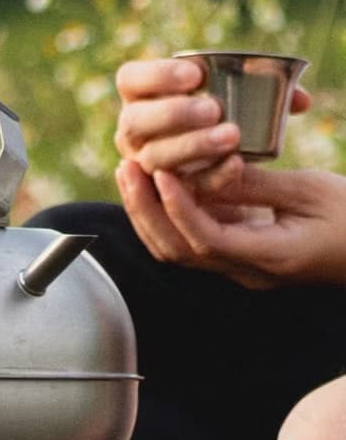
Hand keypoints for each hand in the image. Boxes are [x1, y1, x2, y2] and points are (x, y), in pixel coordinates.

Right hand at [114, 58, 309, 182]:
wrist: (226, 165)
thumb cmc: (225, 118)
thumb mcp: (235, 96)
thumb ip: (263, 91)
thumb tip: (299, 100)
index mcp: (140, 97)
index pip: (129, 80)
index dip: (156, 77)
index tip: (197, 75)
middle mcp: (132, 132)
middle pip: (133, 122)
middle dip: (172, 114)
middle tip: (214, 109)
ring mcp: (144, 165)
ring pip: (153, 159)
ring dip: (191, 146)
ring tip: (230, 136)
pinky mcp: (165, 194)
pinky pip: (183, 187)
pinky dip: (211, 176)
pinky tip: (236, 164)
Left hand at [115, 159, 345, 288]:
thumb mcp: (312, 191)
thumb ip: (259, 184)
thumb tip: (210, 167)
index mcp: (270, 258)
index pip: (207, 240)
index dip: (178, 208)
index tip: (160, 173)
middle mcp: (246, 272)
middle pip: (179, 250)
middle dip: (147, 211)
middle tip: (127, 168)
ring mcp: (239, 269)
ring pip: (177, 249)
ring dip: (149, 214)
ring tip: (130, 173)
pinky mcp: (236, 256)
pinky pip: (190, 240)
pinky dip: (168, 215)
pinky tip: (155, 184)